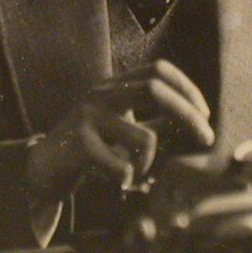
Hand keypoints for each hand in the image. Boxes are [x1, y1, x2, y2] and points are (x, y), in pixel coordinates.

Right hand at [25, 60, 213, 202]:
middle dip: (188, 115)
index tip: (204, 114)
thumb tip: (199, 125)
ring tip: (138, 172)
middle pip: (154, 88)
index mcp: (114, 85)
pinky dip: (129, 179)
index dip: (186, 88)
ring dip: (150, 162)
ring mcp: (88, 117)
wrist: (44, 167)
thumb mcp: (127, 128)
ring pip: (144, 137)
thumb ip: (159, 123)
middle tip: (206, 138)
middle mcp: (101, 94)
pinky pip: (122, 166)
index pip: (157, 69)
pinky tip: (120, 182)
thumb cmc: (93, 147)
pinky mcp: (79, 145)